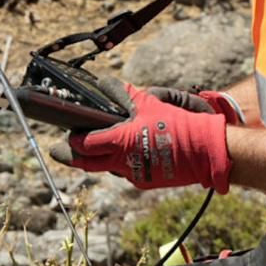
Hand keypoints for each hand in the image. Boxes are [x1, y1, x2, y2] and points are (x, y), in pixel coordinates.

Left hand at [50, 77, 232, 191]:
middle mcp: (123, 163)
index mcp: (120, 142)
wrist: (206, 151)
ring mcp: (133, 174)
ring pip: (108, 167)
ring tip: (95, 145)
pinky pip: (126, 170)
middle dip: (70, 156)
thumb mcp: (150, 103)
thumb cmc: (178, 125)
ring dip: (100, 157)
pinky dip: (122, 161)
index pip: (85, 144)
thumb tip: (104, 84)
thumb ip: (124, 94)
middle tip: (59, 150)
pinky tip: (126, 151)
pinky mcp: (144, 181)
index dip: (73, 140)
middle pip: (87, 163)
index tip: (68, 134)